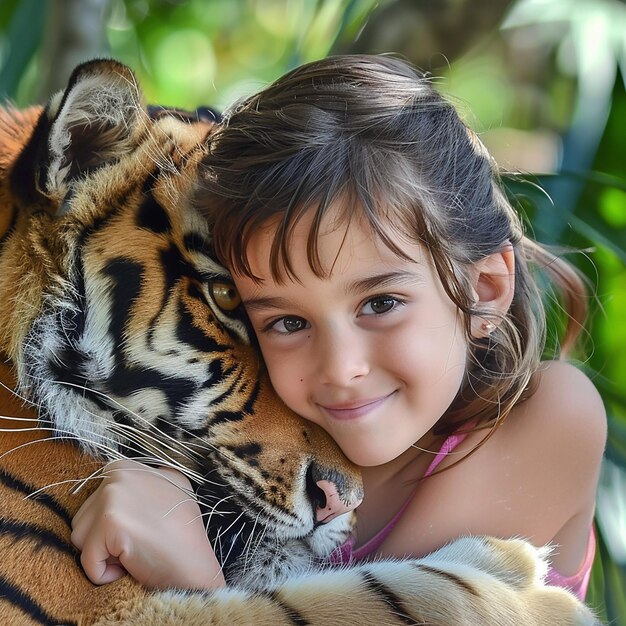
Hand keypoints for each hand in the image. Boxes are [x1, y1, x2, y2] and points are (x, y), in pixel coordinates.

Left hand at [71, 459, 224, 589]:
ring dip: (102, 554)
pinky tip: (130, 566)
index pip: (95, 500)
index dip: (112, 523)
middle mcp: (121, 473)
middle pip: (84, 516)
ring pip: (79, 535)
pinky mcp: (109, 521)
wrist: (195, 564)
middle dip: (104, 539)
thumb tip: (115, 485)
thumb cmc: (183, 534)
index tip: (137, 529)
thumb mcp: (169, 489)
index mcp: (130, 467)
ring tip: (133, 552)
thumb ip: (141, 483)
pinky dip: (103, 574)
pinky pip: (86, 559)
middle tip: (138, 543)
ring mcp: (114, 494)